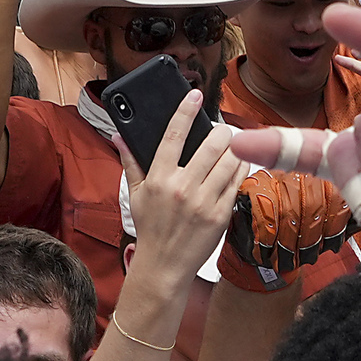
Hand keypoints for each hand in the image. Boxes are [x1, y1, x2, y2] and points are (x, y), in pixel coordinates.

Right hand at [124, 96, 243, 286]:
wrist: (164, 265)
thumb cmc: (150, 228)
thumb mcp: (136, 194)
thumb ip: (131, 162)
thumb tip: (120, 136)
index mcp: (159, 178)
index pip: (173, 135)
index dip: (186, 111)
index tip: (195, 95)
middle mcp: (182, 188)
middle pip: (212, 144)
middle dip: (221, 131)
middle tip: (221, 131)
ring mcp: (204, 202)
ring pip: (230, 161)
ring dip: (234, 148)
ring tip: (231, 146)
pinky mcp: (221, 215)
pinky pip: (237, 182)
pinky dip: (240, 169)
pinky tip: (237, 166)